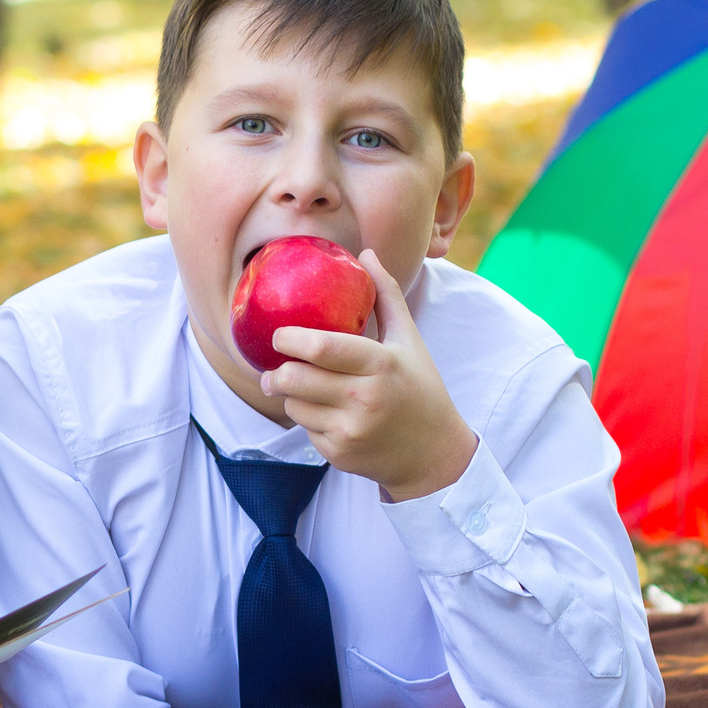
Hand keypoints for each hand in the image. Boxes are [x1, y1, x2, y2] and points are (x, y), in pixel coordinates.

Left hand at [263, 249, 477, 501]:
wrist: (434, 453)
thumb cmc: (419, 388)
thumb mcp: (409, 340)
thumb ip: (386, 296)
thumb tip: (366, 253)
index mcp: (380, 364)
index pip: (321, 347)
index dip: (289, 339)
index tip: (279, 334)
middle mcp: (363, 398)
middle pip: (295, 379)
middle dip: (276, 371)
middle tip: (274, 366)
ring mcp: (350, 429)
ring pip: (293, 405)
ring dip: (291, 396)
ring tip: (302, 388)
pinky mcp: (340, 454)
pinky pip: (305, 429)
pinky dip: (309, 419)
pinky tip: (327, 414)